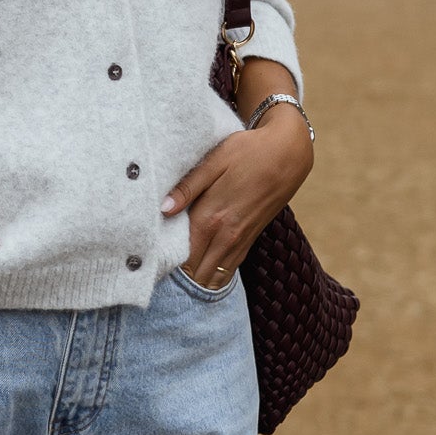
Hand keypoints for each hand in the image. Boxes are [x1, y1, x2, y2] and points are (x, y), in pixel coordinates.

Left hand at [163, 103, 312, 286]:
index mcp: (211, 217)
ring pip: (213, 277)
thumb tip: (161, 210)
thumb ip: (187, 188)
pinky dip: (212, 277)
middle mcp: (225, 236)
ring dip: (194, 282)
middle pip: (195, 273)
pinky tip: (199, 277)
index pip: (181, 256)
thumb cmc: (248, 152)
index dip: (163, 266)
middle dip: (176, 280)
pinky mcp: (250, 240)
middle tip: (154, 277)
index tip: (146, 268)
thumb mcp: (215, 161)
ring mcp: (239, 241)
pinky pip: (228, 270)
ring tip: (174, 282)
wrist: (288, 154)